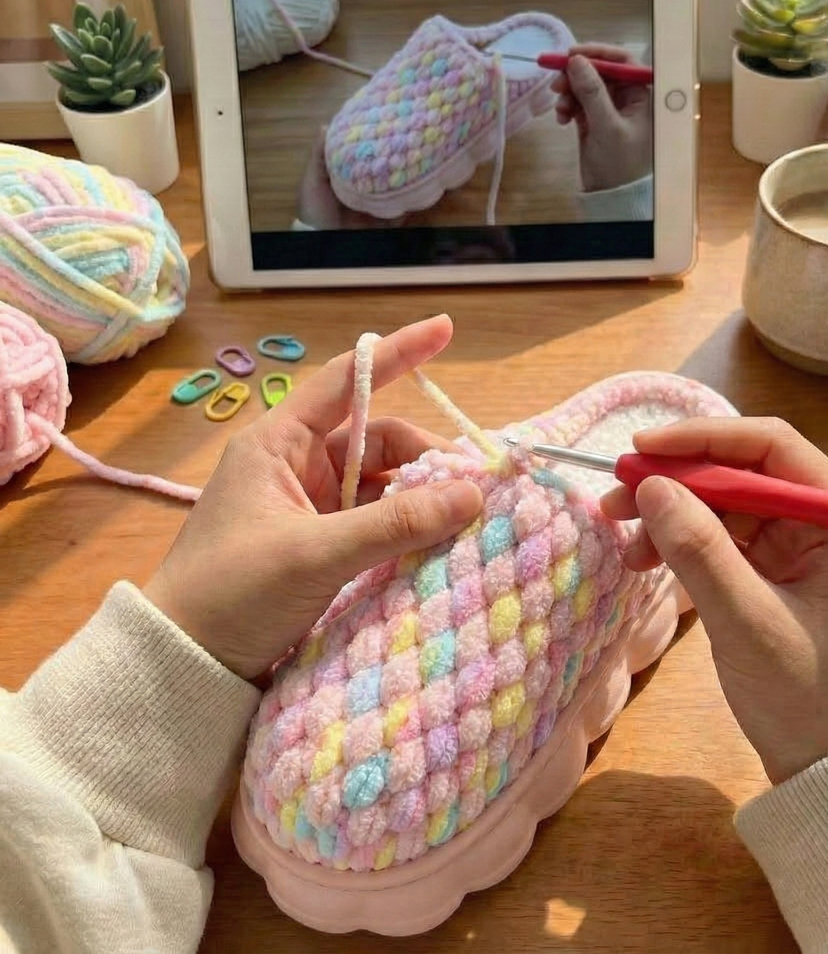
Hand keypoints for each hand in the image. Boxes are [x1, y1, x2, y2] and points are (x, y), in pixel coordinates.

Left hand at [144, 316, 482, 680]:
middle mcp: (298, 466)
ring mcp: (312, 508)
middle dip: (427, 457)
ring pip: (384, 485)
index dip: (397, 354)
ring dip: (423, 497)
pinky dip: (408, 529)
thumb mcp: (314, 553)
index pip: (346, 381)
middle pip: (379, 441)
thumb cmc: (232, 591)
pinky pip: (377, 522)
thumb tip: (473, 494)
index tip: (445, 329)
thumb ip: (395, 523)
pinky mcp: (321, 546)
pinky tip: (440, 542)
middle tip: (475, 488)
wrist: (186, 665)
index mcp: (279, 444)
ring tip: (468, 518)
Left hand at [297, 127, 406, 229]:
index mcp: (349, 177)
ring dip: (405, 183)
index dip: (372, 145)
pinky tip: (416, 195)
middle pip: (383, 174)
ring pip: (395, 192)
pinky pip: (400, 214)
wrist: (320, 240)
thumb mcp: (313, 180)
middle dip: (394, 163)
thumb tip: (326, 125)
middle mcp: (365, 190)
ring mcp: (376, 206)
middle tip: (408, 146)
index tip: (383, 127)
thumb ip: (319, 156)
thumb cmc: (314, 209)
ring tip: (418, 167)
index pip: (364, 158)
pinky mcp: (383, 223)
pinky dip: (408, 207)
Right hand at [551, 43, 652, 192]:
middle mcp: (626, 98)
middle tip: (556, 83)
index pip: (621, 61)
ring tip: (559, 107)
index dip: (596, 53)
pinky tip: (561, 119)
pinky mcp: (593, 121)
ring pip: (585, 87)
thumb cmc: (619, 164)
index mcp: (641, 95)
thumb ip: (592, 92)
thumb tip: (576, 61)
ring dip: (569, 93)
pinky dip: (567, 107)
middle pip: (599, 72)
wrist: (610, 197)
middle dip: (576, 75)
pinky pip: (578, 103)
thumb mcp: (607, 126)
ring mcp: (608, 109)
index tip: (571, 54)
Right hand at [601, 418, 827, 783]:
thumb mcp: (749, 625)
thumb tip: (651, 486)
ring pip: (726, 503)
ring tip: (629, 549)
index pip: (771, 447)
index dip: (702, 438)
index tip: (640, 450)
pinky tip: (651, 562)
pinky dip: (686, 544)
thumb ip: (700, 552)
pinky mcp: (782, 570)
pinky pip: (726, 537)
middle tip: (615, 501)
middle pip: (742, 472)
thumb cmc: (809, 701)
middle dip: (677, 482)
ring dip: (674, 516)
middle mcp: (827, 519)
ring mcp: (804, 545)